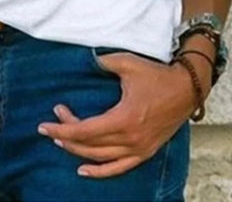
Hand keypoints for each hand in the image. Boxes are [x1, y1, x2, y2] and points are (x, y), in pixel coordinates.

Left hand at [37, 52, 204, 178]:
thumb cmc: (157, 75)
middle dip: (66, 136)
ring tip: (62, 141)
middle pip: (89, 145)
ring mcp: (138, 149)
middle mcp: (130, 139)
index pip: (84, 131)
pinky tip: (84, 170)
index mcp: (124, 118)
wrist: (187, 88)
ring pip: (100, 158)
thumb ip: (103, 62)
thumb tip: (85, 59)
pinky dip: (100, 172)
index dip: (62, 129)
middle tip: (52, 125)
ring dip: (78, 151)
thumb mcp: (128, 63)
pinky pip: (119, 168)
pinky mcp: (145, 152)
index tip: (45, 125)